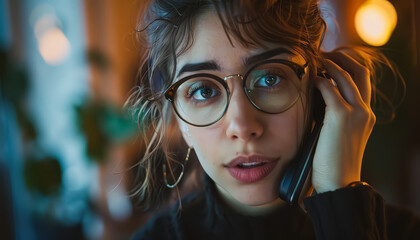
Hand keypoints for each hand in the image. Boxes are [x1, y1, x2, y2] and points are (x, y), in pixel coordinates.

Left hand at [311, 51, 375, 192]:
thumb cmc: (332, 161)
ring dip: (329, 64)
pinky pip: (329, 88)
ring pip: (345, 75)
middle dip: (342, 57)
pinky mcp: (341, 116)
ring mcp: (356, 112)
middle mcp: (365, 110)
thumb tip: (314, 100)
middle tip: (323, 54)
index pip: (362, 81)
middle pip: (360, 71)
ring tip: (314, 60)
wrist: (338, 182)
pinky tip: (310, 80)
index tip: (330, 60)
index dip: (348, 65)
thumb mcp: (336, 134)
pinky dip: (320, 80)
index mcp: (365, 115)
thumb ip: (332, 116)